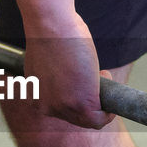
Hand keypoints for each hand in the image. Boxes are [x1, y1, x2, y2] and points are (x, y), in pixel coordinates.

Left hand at [22, 13, 114, 128]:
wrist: (51, 25)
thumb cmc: (48, 36)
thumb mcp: (45, 64)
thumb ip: (53, 79)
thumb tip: (69, 81)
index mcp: (36, 99)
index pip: (61, 111)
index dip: (76, 98)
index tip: (84, 83)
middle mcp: (46, 108)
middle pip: (76, 118)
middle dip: (90, 101)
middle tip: (95, 78)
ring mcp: (63, 108)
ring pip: (89, 120)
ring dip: (101, 104)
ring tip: (101, 77)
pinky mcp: (81, 105)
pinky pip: (100, 119)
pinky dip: (109, 110)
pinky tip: (110, 86)